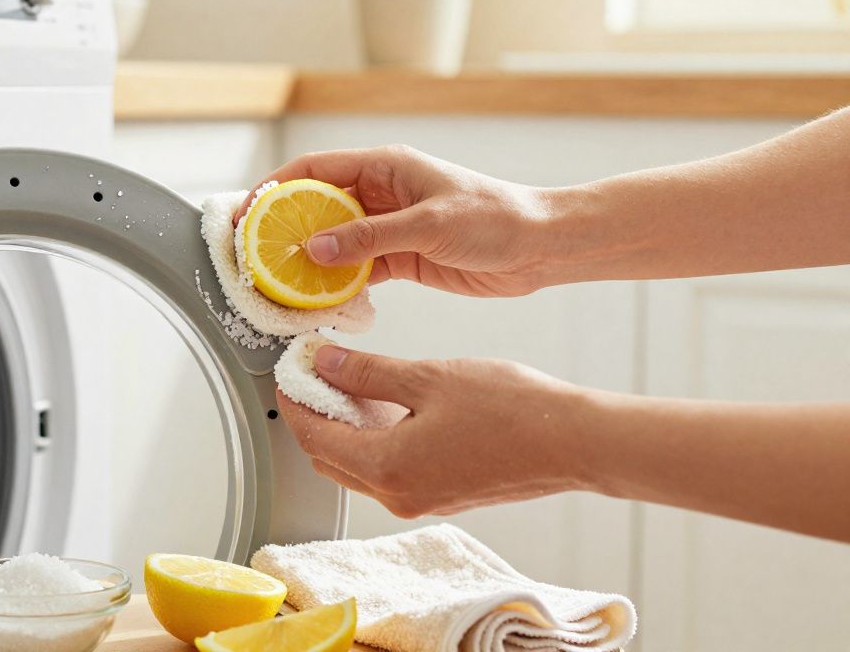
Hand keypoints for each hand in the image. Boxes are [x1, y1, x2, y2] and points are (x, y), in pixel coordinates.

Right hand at [234, 145, 556, 295]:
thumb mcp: (428, 225)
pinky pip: (355, 270)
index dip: (274, 189)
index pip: (313, 170)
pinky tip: (318, 302)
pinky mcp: (399, 258)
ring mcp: (388, 227)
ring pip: (332, 243)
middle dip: (282, 230)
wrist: (540, 247)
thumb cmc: (497, 218)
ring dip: (307, 262)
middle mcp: (380, 193)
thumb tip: (315, 249)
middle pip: (315, 207)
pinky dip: (335, 285)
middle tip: (253, 257)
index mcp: (384, 166)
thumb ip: (369, 238)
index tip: (247, 214)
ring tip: (278, 285)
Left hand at [277, 345, 593, 517]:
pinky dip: (373, 439)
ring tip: (348, 380)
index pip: (313, 436)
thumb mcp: (428, 378)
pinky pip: (387, 470)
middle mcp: (397, 495)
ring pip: (357, 466)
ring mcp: (419, 500)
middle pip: (329, 457)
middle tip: (314, 372)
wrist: (573, 442)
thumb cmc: (512, 409)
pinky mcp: (439, 494)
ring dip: (344, 428)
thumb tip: (324, 363)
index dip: (294, 400)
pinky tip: (384, 404)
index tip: (290, 369)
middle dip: (313, 415)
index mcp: (387, 467)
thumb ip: (367, 373)